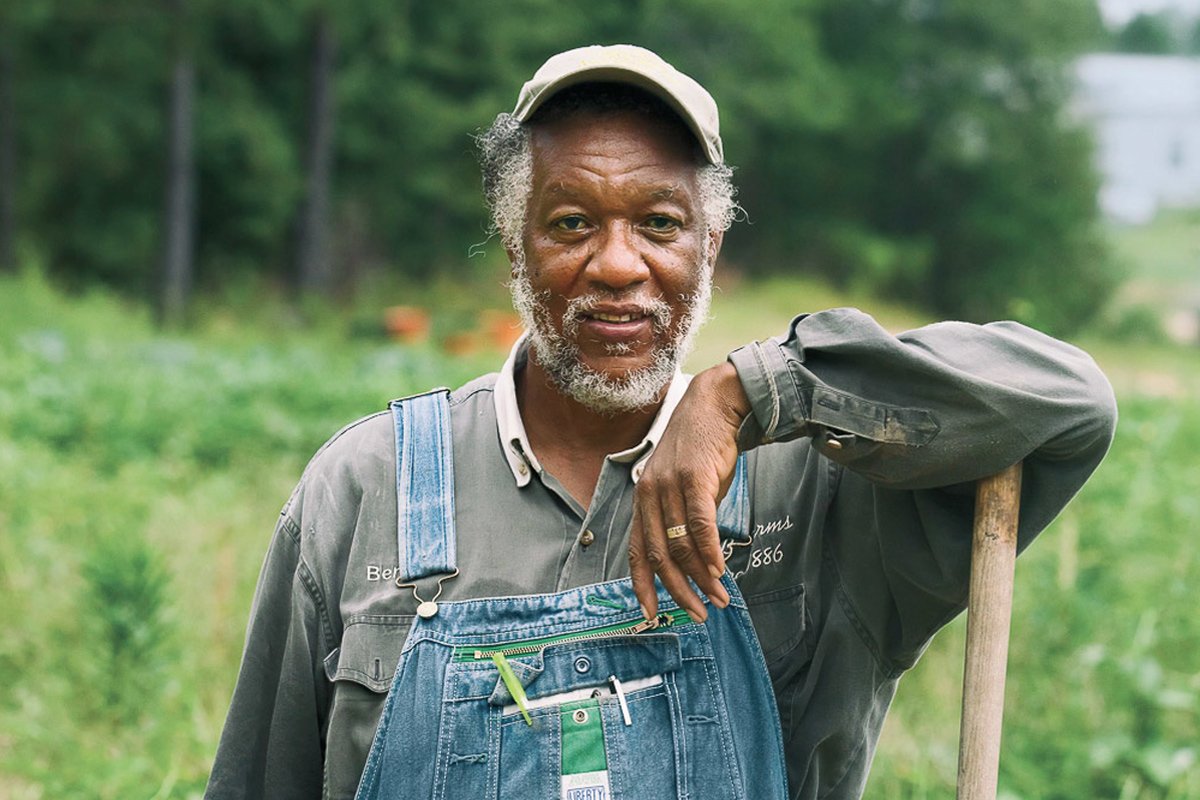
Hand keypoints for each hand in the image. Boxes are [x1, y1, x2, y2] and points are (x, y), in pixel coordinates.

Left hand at [629, 362, 750, 621]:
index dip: (642, 587)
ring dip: (701, 577)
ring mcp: (670, 486)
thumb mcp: (681, 488)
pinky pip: (700, 523)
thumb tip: (693, 561)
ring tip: (719, 598)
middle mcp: (649, 494)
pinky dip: (709, 550)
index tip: (650, 615)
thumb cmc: (700, 452)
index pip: (636, 552)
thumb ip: (679, 520)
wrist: (713, 407)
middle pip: (659, 555)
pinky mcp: (694, 478)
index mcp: (642, 501)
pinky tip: (719, 570)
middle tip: (699, 614)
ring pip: (681, 544)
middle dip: (679, 591)